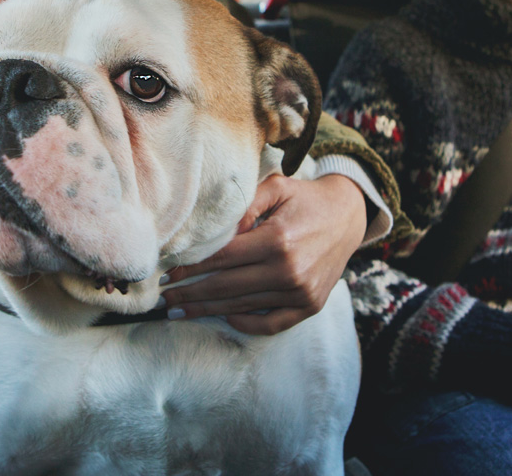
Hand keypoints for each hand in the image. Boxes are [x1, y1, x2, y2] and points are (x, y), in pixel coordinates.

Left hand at [161, 173, 366, 334]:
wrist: (348, 215)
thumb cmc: (305, 198)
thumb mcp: (275, 188)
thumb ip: (244, 205)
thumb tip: (214, 230)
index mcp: (277, 240)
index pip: (221, 259)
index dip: (190, 268)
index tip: (167, 273)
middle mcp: (289, 270)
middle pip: (226, 287)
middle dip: (189, 293)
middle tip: (163, 298)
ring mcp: (300, 292)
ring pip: (242, 306)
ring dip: (206, 310)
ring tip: (179, 312)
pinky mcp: (310, 306)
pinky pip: (271, 324)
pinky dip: (245, 323)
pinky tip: (222, 316)